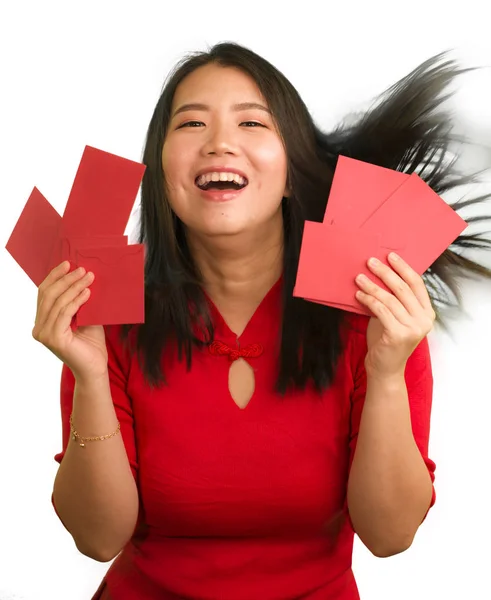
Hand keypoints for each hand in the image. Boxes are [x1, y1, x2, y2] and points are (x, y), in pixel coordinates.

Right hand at [32, 261, 107, 381]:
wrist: (95, 367)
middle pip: (48, 295)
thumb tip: (82, 276)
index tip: (68, 264)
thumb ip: (78, 300)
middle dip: (65, 279)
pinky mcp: (54, 339)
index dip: (54, 277)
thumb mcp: (84, 316)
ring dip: (74, 287)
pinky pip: (65, 313)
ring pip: (57, 302)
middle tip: (82, 269)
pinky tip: (88, 293)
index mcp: (42, 321)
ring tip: (89, 277)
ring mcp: (44, 334)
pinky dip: (77, 300)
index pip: (44, 293)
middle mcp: (38, 328)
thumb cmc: (91, 343)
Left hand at [354, 253, 434, 378]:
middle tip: (370, 262)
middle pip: (403, 288)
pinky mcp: (399, 334)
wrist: (384, 368)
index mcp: (427, 312)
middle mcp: (424, 320)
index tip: (390, 255)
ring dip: (372, 286)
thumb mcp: (393, 316)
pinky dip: (368, 300)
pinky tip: (358, 294)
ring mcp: (413, 328)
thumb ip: (392, 299)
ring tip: (359, 278)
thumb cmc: (386, 340)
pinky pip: (381, 310)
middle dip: (385, 272)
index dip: (403, 268)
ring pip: (389, 299)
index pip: (417, 284)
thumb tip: (377, 273)